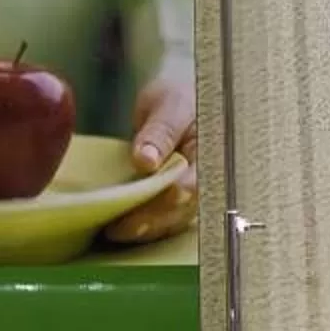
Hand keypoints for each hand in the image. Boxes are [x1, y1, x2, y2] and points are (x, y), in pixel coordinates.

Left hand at [105, 70, 198, 244]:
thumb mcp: (169, 105)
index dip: (162, 201)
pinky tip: (125, 227)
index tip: (132, 208)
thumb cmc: (180, 99)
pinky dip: (149, 225)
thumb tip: (146, 160)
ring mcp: (199, 191)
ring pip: (177, 219)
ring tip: (115, 231)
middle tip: (117, 229)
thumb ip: (160, 132)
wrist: (183, 101)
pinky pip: (170, 218)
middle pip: (183, 209)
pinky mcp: (184, 199)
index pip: (191, 186)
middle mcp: (211, 179)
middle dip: (151, 222)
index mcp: (214, 155)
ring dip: (148, 229)